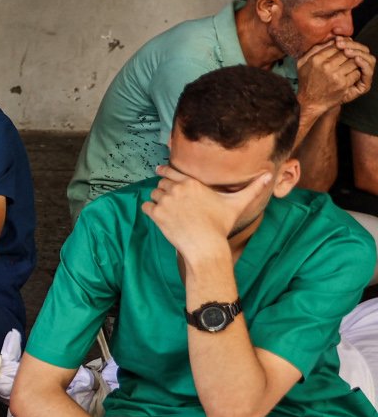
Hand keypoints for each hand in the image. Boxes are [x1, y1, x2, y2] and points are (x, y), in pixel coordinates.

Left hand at [142, 164, 269, 256]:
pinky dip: (149, 210)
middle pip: (161, 183)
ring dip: (157, 199)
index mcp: (191, 182)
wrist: (206, 245)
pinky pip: (146, 206)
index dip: (165, 172)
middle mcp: (176, 189)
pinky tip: (158, 215)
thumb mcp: (237, 203)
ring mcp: (165, 201)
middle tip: (167, 196)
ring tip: (165, 208)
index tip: (159, 170)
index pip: (171, 171)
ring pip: (153, 194)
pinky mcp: (156, 214)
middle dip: (163, 188)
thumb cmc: (221, 224)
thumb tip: (270, 174)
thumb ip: (253, 188)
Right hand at [297, 36, 371, 110]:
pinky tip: (349, 76)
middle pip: (346, 53)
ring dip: (353, 64)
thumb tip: (330, 40)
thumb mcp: (302, 63)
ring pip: (353, 62)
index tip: (344, 49)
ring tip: (349, 66)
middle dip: (349, 54)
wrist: (309, 102)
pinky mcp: (343, 83)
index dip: (342, 46)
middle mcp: (325, 66)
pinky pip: (356, 73)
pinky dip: (355, 73)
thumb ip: (314, 50)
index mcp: (316, 59)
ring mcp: (335, 75)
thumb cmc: (306, 81)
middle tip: (349, 58)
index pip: (335, 46)